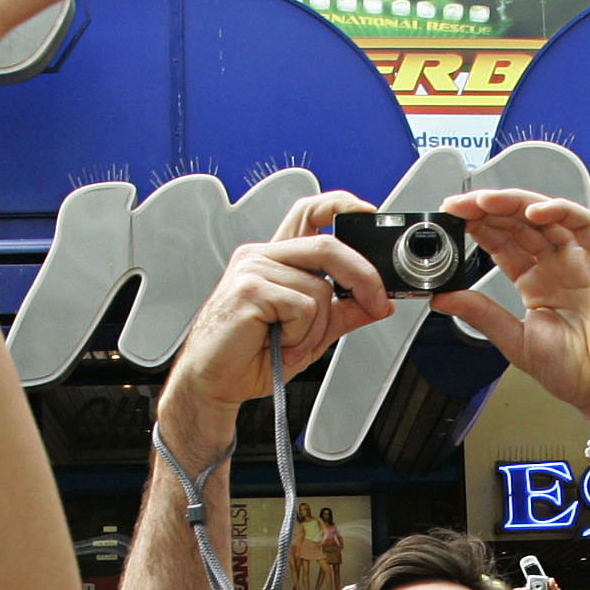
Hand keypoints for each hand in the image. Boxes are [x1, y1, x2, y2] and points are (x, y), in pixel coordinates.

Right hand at [158, 193, 392, 461]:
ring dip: (317, 327)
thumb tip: (378, 302)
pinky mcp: (249, 289)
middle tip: (377, 304)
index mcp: (274, 259)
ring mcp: (253, 269)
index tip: (368, 214)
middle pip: (327, 246)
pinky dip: (300, 335)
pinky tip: (279, 344)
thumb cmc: (248, 357)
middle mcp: (261, 257)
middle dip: (363, 277)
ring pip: (319, 288)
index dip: (340, 205)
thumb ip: (341, 313)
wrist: (211, 383)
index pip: (308, 213)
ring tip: (291, 344)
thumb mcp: (310, 334)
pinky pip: (302, 307)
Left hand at [439, 191, 589, 447]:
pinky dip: (559, 211)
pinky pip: (583, 224)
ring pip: (546, 215)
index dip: (477, 225)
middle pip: (519, 222)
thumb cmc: (575, 372)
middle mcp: (556, 266)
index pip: (502, 241)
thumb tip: (443, 298)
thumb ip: (481, 314)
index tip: (451, 218)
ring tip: (485, 202)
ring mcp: (579, 261)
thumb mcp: (514, 340)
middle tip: (459, 205)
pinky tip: (534, 213)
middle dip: (488, 209)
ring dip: (515, 204)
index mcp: (534, 282)